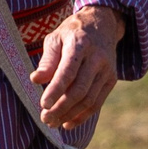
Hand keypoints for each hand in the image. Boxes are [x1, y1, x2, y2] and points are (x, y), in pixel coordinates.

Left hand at [33, 5, 122, 129]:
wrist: (101, 25)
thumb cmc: (72, 33)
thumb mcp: (55, 38)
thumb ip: (47, 60)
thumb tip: (36, 80)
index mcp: (80, 44)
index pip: (68, 71)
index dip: (56, 90)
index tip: (43, 104)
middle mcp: (97, 58)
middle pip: (80, 90)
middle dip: (61, 108)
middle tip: (45, 118)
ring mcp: (107, 70)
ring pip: (89, 100)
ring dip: (69, 115)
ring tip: (52, 122)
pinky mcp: (111, 80)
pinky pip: (97, 103)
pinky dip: (82, 116)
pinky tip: (67, 123)